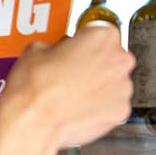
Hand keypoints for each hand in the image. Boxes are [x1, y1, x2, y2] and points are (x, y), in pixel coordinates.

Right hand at [0, 25, 134, 148]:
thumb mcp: (34, 51)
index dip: (83, 41)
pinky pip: (111, 105)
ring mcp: (122, 88)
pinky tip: (77, 108)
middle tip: (69, 73)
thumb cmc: (34, 89)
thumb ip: (55, 46)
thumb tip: (54, 52)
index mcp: (101, 37)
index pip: (99, 31)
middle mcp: (119, 60)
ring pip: (112, 82)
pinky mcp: (119, 112)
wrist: (32, 122)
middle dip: (93, 64)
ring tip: (71, 94)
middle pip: (111, 57)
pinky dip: (98, 107)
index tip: (75, 48)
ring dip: (97, 86)